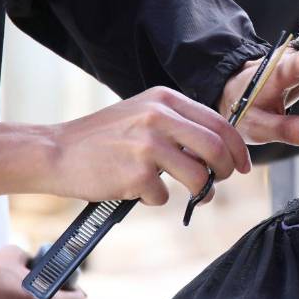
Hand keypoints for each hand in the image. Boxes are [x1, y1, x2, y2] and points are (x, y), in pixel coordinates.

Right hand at [48, 86, 249, 204]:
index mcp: (165, 99)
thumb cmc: (103, 138)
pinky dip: (157, 199)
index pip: (219, 123)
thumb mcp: (143, 114)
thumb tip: (220, 148)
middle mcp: (159, 117)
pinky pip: (164, 196)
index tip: (243, 165)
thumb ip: (179, 124)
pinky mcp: (135, 173)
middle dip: (226, 171)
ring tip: (193, 194)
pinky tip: (139, 190)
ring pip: (198, 176)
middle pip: (216, 149)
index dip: (237, 148)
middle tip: (221, 181)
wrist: (55, 152)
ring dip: (202, 191)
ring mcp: (148, 145)